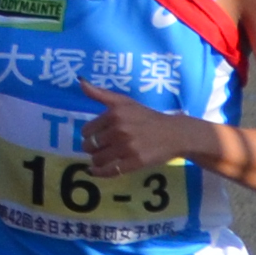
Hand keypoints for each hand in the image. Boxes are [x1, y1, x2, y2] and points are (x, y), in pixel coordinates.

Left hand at [81, 88, 209, 184]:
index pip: (86, 131)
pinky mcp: (135, 162)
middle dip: (93, 148)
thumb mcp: (124, 101)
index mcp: (114, 114)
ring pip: (97, 159)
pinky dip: (100, 172)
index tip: (98, 135)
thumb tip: (80, 82)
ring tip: (106, 157)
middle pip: (90, 146)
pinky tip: (97, 170)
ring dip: (97, 160)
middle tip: (103, 147)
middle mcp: (119, 130)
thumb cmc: (146, 117)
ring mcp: (127, 147)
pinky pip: (109, 171)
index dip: (89, 135)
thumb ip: (100, 93)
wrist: (174, 133)